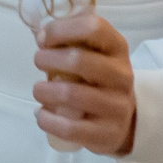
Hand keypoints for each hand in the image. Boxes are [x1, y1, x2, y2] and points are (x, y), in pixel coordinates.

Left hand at [31, 11, 137, 156]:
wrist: (125, 118)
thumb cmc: (100, 78)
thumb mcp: (97, 53)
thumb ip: (74, 38)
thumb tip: (42, 34)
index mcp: (118, 48)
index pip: (94, 28)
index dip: (61, 29)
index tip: (43, 39)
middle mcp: (122, 76)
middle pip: (79, 60)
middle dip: (48, 59)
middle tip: (38, 61)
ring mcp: (117, 106)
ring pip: (72, 95)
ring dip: (45, 91)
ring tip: (38, 90)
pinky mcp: (107, 134)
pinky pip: (71, 128)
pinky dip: (48, 120)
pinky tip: (41, 114)